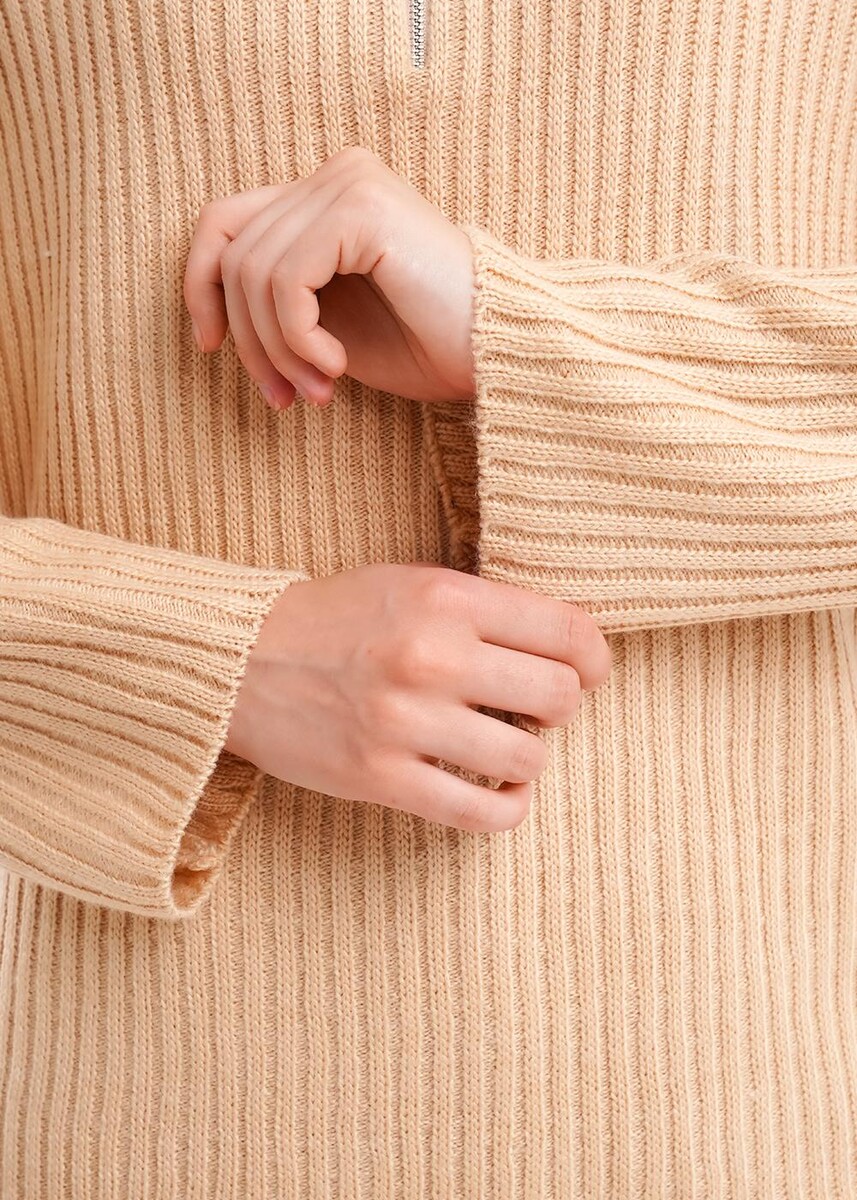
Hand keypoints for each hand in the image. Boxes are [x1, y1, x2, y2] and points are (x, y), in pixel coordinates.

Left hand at [183, 146, 475, 408]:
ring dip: (277, 351)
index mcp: (325, 196)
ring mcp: (348, 184)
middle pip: (233, 254)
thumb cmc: (425, 346)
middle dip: (248, 342)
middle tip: (283, 399)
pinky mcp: (361, 209)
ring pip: (253, 273)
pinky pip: (285, 281)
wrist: (500, 354)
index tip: (210, 348)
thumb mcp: (328, 326)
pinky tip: (337, 367)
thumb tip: (210, 316)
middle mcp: (335, 175)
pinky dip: (297, 338)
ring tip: (317, 391)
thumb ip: (276, 302)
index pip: (223, 223)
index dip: (200, 287)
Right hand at [225, 563, 611, 832]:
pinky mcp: (380, 778)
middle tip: (535, 710)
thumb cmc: (336, 618)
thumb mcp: (412, 583)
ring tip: (502, 747)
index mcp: (446, 598)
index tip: (588, 672)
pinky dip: (507, 809)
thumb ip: (486, 609)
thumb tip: (569, 650)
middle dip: (561, 708)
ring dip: (528, 759)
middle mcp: (432, 656)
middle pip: (560, 697)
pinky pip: (482, 814)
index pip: (567, 631)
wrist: (239, 658)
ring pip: (528, 760)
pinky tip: (496, 792)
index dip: (594, 658)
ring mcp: (405, 722)